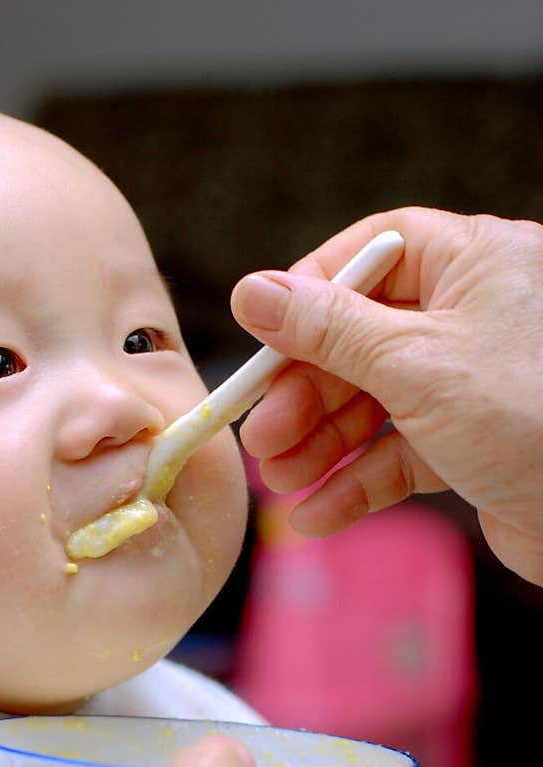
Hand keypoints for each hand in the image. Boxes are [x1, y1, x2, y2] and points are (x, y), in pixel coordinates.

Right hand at [233, 208, 542, 584]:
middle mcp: (476, 316)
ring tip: (282, 479)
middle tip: (263, 434)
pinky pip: (400, 455)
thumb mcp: (414, 363)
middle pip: (362, 339)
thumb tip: (253, 293)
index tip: (262, 339)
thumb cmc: (534, 417)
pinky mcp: (472, 444)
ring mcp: (473, 383)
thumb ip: (327, 329)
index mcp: (477, 263)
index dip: (311, 294)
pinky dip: (357, 484)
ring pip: (375, 403)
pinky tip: (317, 513)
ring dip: (321, 445)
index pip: (374, 253)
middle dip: (306, 393)